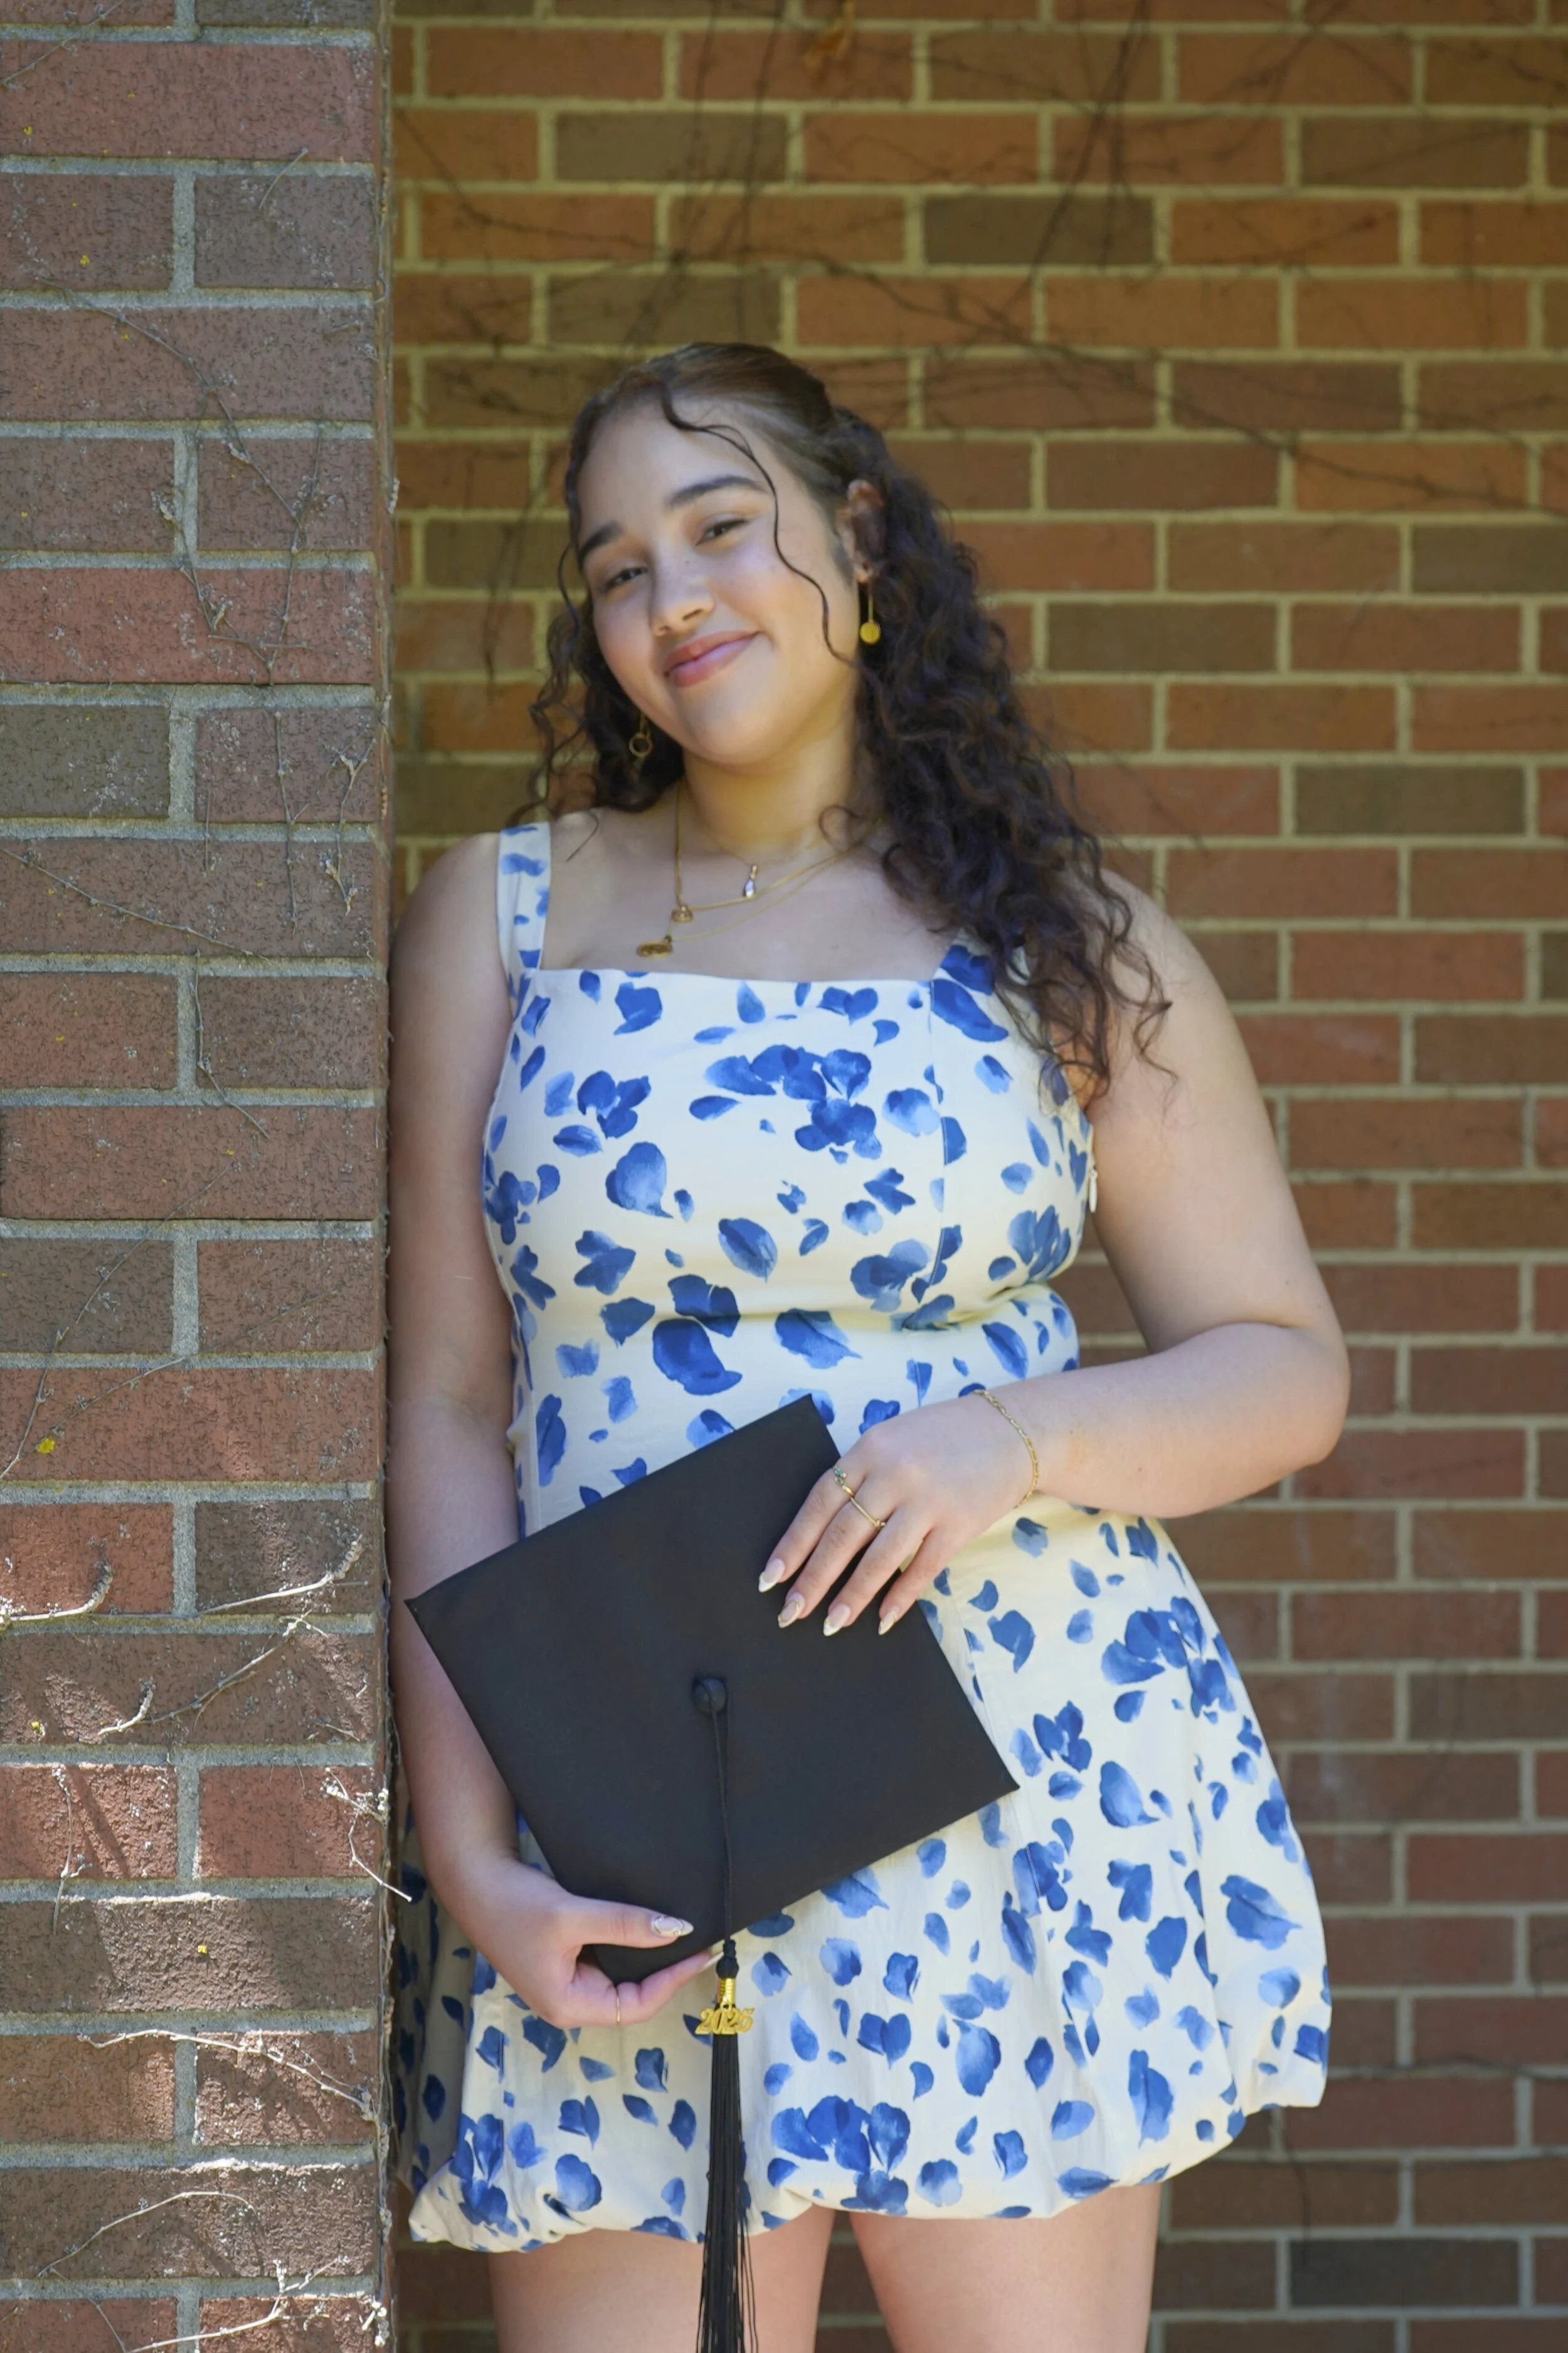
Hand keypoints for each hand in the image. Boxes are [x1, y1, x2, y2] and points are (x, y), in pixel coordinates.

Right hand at [444, 1848, 716, 2030]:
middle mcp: (569, 2000)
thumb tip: (677, 1929)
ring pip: (621, 1977)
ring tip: (680, 1933)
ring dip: (649, 1958)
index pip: (637, 2006)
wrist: (474, 1880)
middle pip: (632, 1997)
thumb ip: (625, 1924)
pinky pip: (608, 1958)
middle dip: (666, 1973)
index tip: (701, 1952)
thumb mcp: (574, 1915)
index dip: (673, 1981)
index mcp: (567, 2005)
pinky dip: (630, 1943)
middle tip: (699, 1942)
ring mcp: (567, 1980)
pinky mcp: (566, 1958)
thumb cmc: (514, 1905)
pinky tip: (648, 1924)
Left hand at [761, 1387, 1038, 1637]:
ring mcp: (929, 1500)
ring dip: (852, 1596)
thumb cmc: (944, 1438)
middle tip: (790, 1612)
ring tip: (832, 1623)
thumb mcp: (893, 1440)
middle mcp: (895, 1473)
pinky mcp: (959, 1524)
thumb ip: (862, 1476)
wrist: (1011, 1431)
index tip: (772, 1576)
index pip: (820, 1503)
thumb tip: (823, 1536)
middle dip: (813, 1579)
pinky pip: (922, 1569)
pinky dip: (900, 1597)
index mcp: (870, 1449)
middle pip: (843, 1536)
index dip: (794, 1543)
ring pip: (879, 1559)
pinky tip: (882, 1618)